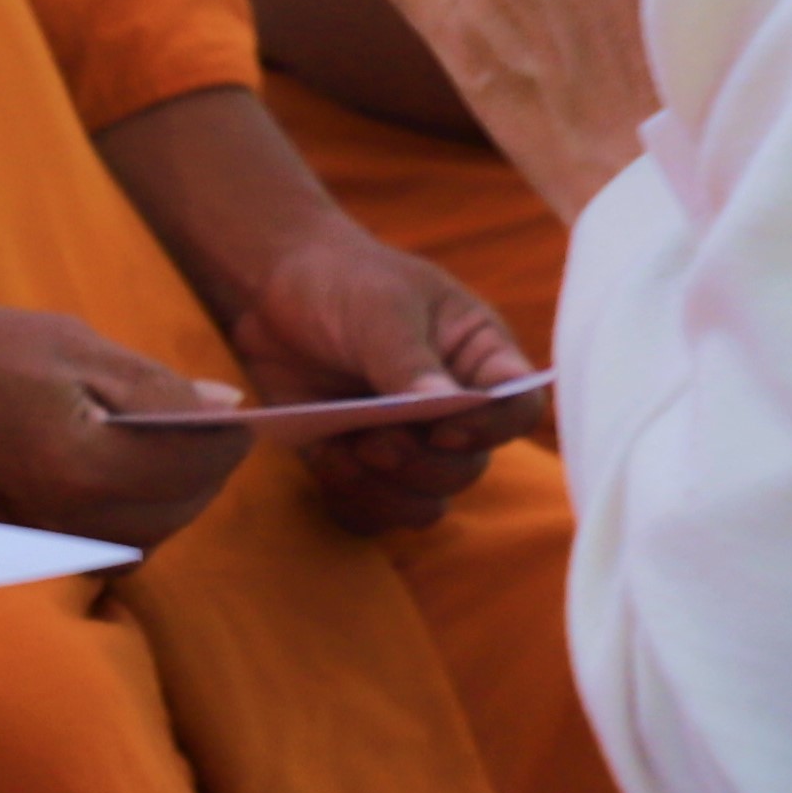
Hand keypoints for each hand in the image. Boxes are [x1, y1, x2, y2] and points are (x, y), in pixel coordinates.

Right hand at [0, 295, 253, 548]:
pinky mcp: (29, 552)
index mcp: (79, 467)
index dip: (229, 440)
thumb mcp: (79, 347)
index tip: (240, 416)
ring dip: (173, 498)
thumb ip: (158, 387)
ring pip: (149, 538)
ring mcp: (43, 545)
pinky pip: (109, 548)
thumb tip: (227, 411)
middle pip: (177, 511)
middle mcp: (64, 523)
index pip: (192, 468)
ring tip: (168, 449)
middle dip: (206, 470)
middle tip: (212, 428)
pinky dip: (133, 516)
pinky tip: (124, 476)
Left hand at [225, 219, 539, 538]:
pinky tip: (324, 459)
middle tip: (373, 440)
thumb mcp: (379, 307)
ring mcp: (408, 441)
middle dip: (421, 465)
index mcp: (477, 356)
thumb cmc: (343, 280)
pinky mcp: (361, 466)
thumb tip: (446, 407)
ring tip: (345, 453)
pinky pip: (375, 512)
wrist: (272, 291)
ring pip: (427, 502)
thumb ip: (409, 359)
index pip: (519, 406)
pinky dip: (353, 501)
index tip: (444, 427)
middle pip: (469, 468)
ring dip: (387, 493)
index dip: (493, 428)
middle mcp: (452, 408)